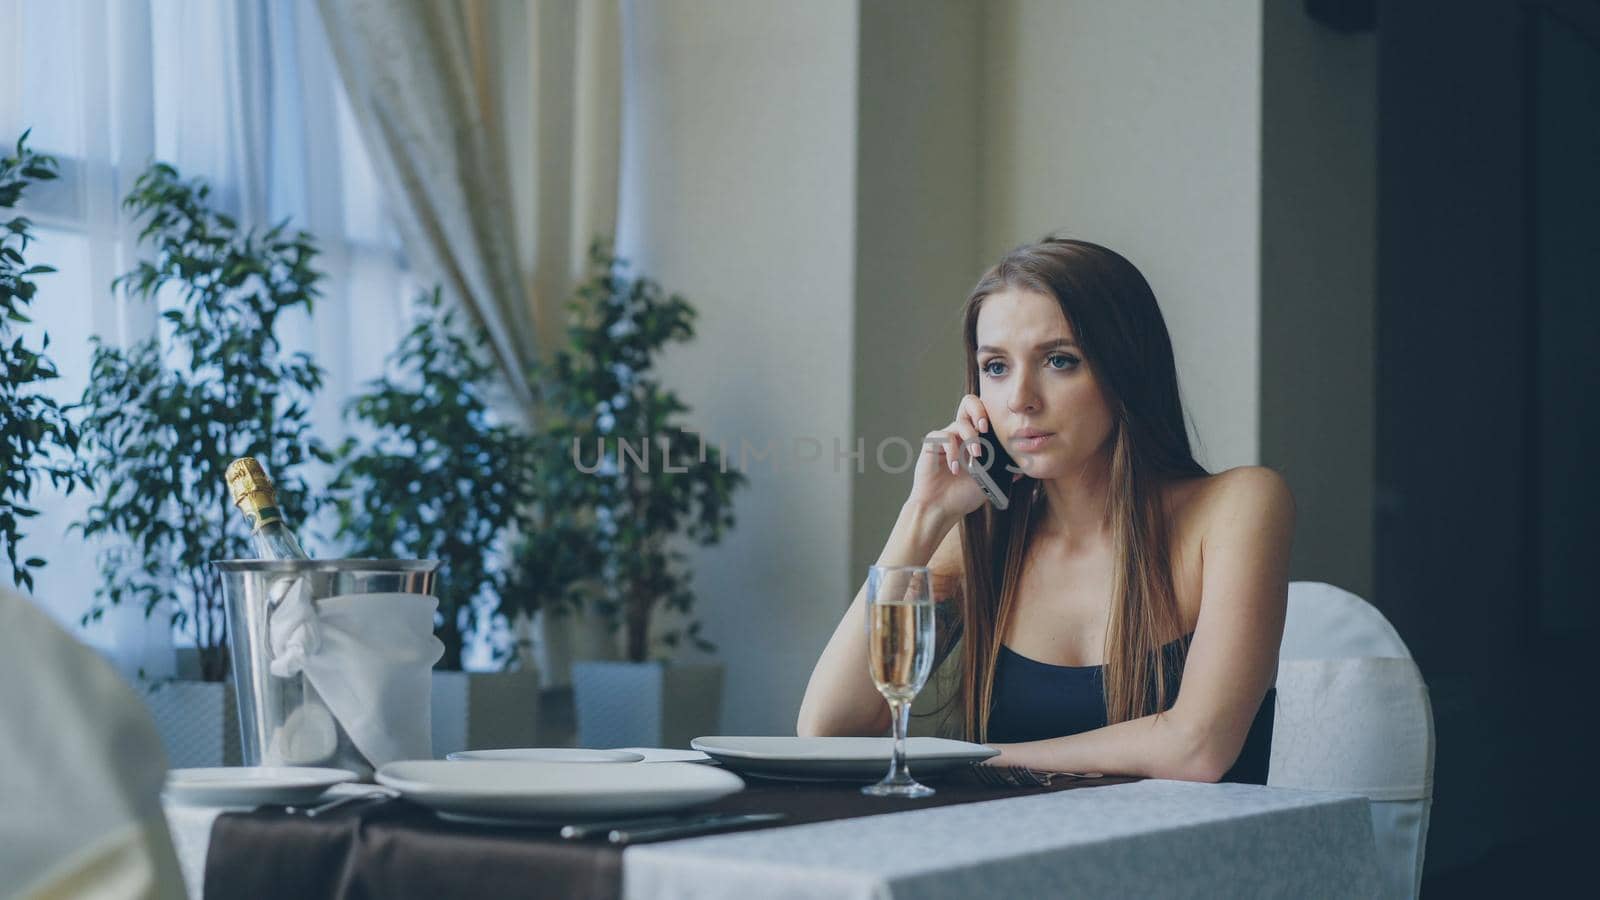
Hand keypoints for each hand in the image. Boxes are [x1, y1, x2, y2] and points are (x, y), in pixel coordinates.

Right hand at [906, 394, 1013, 521]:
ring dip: (970, 438)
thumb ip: (1003, 471)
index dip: (992, 414)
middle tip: (984, 427)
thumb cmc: (962, 496)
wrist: (940, 509)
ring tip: (975, 456)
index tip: (1000, 429)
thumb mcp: (989, 482)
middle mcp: (960, 434)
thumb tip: (1023, 466)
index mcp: (975, 439)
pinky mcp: (932, 445)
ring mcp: (946, 439)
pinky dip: (952, 451)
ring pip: (959, 423)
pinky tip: (955, 469)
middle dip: (979, 411)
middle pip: (969, 403)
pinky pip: (943, 437)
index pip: (984, 414)